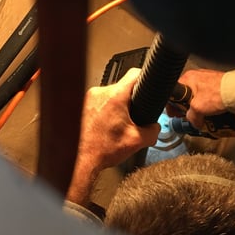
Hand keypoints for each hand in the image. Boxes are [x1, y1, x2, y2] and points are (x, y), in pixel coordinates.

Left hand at [67, 68, 160, 203]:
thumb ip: (152, 131)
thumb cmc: (101, 150)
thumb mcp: (136, 141)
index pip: (135, 74)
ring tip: (116, 124)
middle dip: (129, 101)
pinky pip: (98, 102)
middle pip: (122, 87)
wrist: (80, 160)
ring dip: (115, 107)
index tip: (148, 84)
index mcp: (114, 97)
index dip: (145, 78)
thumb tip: (155, 127)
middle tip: (131, 117)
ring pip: (110, 95)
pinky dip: (104, 111)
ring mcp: (88, 98)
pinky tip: (104, 125)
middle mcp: (99, 93)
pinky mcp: (81, 105)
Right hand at [173, 69, 225, 127]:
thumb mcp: (198, 109)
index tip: (175, 113)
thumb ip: (191, 117)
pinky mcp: (217, 84)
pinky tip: (212, 111)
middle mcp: (196, 76)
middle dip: (187, 107)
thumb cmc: (219, 93)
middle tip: (190, 116)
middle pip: (186, 95)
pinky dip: (208, 104)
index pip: (174, 93)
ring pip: (197, 96)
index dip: (173, 105)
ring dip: (198, 106)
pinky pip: (208, 96)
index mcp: (188, 78)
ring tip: (202, 115)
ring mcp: (207, 79)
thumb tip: (194, 122)